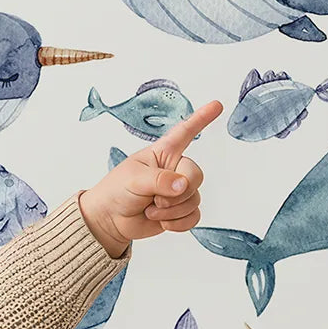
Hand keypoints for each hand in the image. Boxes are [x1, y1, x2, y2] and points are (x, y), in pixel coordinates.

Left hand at [78, 99, 223, 256]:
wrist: (110, 220)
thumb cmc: (116, 191)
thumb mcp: (134, 179)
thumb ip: (159, 180)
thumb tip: (182, 185)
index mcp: (163, 153)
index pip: (185, 132)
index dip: (201, 118)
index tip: (217, 105)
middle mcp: (174, 169)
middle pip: (196, 176)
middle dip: (177, 192)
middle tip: (155, 199)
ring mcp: (178, 191)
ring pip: (194, 199)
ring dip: (171, 211)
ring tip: (150, 209)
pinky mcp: (179, 211)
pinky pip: (193, 217)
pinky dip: (177, 223)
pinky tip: (162, 222)